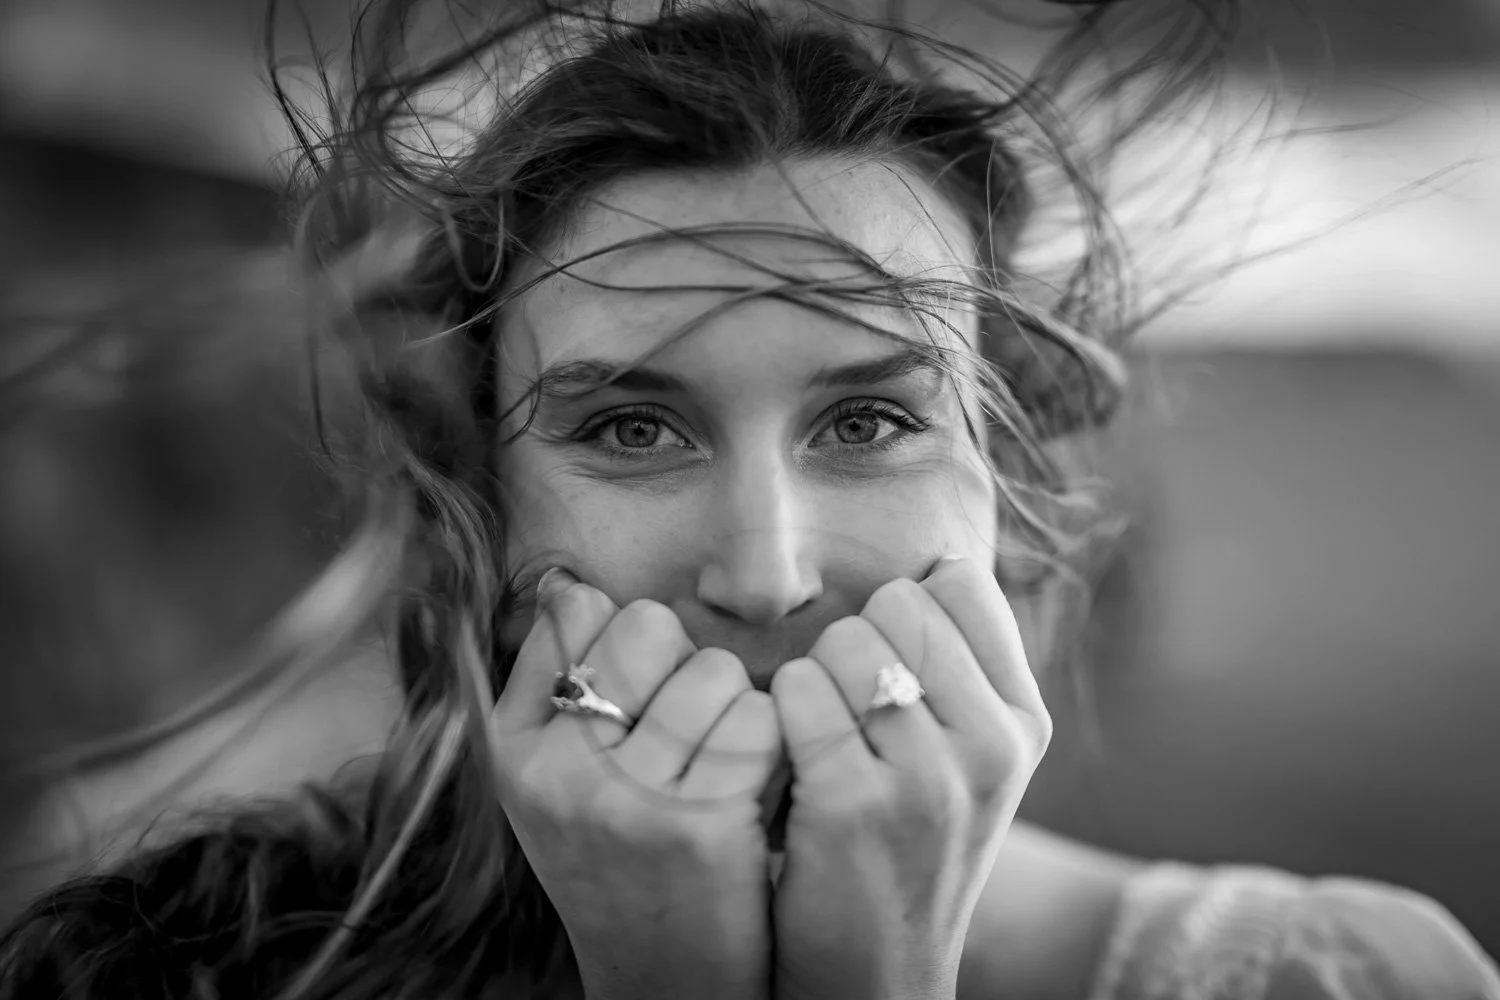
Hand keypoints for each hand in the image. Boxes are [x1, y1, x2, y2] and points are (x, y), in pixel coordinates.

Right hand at [489, 569, 781, 999]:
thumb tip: (571, 586)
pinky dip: (770, 742)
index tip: (633, 695)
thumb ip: (549, 684)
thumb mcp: (552, 782)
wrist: (662, 982)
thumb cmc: (618, 861)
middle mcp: (561, 772)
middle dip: (683, 661)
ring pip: (715, 668)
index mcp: (514, 750)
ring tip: (718, 762)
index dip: (626, 641)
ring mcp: (630, 798)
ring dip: (734, 704)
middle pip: (648, 625)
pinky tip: (751, 788)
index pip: (577, 614)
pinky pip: (760, 718)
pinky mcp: (703, 825)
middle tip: (686, 726)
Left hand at [769, 555, 1051, 999]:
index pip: (960, 585)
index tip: (890, 669)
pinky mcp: (854, 805)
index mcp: (1021, 724)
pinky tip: (787, 762)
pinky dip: (775, 716)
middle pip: (897, 603)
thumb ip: (963, 673)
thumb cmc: (905, 849)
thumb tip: (939, 566)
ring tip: (821, 749)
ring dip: (811, 683)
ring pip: (842, 642)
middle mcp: (991, 745)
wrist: (875, 978)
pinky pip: (797, 690)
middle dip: (853, 644)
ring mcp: (928, 777)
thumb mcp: (970, 765)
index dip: (904, 611)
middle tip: (847, 718)